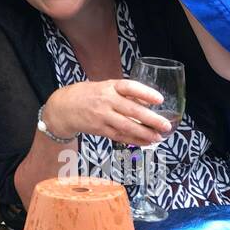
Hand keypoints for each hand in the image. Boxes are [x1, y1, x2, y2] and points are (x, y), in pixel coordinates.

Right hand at [44, 79, 172, 146]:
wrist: (64, 108)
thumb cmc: (88, 95)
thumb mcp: (105, 87)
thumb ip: (125, 93)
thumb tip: (147, 101)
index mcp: (109, 87)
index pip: (129, 87)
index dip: (145, 93)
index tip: (160, 99)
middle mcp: (106, 101)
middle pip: (131, 111)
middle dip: (151, 119)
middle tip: (166, 125)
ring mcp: (102, 117)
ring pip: (127, 127)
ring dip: (144, 134)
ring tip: (158, 137)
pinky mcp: (100, 130)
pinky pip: (120, 137)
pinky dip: (134, 140)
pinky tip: (145, 142)